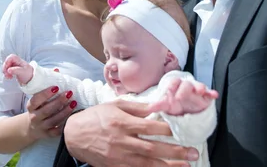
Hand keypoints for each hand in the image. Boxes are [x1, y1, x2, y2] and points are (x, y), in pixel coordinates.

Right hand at [2, 54, 33, 83]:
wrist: (32, 79)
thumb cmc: (28, 74)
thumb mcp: (22, 72)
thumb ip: (15, 70)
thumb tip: (8, 70)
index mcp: (19, 61)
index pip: (11, 57)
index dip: (7, 61)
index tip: (7, 68)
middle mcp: (16, 62)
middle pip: (7, 61)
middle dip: (5, 68)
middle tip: (6, 74)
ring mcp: (14, 66)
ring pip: (7, 66)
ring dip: (5, 71)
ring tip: (8, 77)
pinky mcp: (13, 70)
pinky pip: (7, 70)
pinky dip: (7, 74)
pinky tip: (9, 77)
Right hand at [24, 67, 75, 140]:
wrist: (32, 127)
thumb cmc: (38, 107)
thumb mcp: (38, 96)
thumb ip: (46, 83)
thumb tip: (56, 70)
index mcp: (31, 106)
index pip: (36, 100)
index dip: (46, 94)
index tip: (56, 87)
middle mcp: (34, 117)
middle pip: (46, 110)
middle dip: (59, 101)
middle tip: (69, 93)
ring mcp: (41, 127)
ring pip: (53, 120)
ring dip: (64, 112)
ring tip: (74, 103)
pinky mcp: (48, 135)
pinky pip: (57, 131)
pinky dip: (65, 124)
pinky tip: (73, 117)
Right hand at [64, 100, 199, 166]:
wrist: (74, 135)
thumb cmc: (96, 117)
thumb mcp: (114, 105)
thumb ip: (137, 107)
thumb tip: (158, 106)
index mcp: (121, 122)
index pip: (148, 127)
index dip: (166, 130)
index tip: (182, 130)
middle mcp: (121, 141)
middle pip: (152, 149)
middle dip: (175, 152)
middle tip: (193, 153)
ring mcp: (118, 157)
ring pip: (147, 164)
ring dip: (168, 166)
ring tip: (186, 166)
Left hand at [147, 78, 217, 115]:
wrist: (187, 113)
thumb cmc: (176, 106)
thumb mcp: (167, 106)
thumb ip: (159, 105)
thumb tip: (148, 107)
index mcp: (176, 88)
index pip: (173, 83)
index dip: (171, 87)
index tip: (169, 93)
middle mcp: (186, 88)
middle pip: (186, 84)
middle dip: (183, 89)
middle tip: (180, 98)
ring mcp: (196, 92)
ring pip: (198, 86)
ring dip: (199, 87)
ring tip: (200, 90)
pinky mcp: (206, 98)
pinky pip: (209, 93)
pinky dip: (212, 93)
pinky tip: (214, 95)